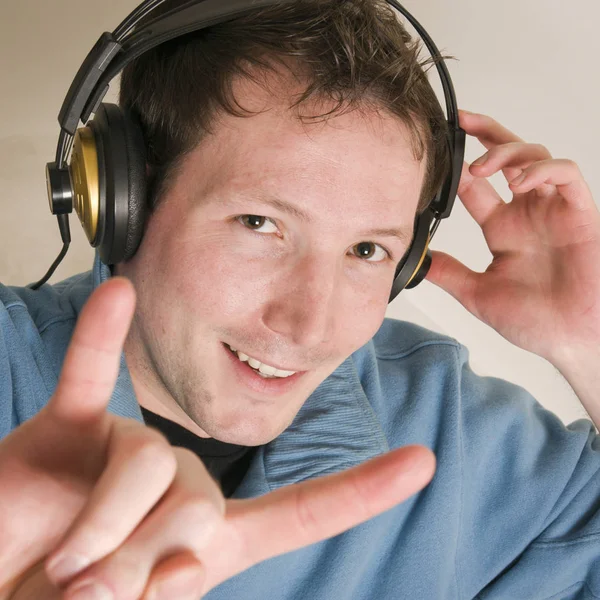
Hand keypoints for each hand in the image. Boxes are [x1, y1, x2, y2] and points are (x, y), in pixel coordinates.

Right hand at [1, 278, 435, 599]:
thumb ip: (152, 598)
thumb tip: (158, 567)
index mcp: (207, 536)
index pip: (300, 511)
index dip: (360, 491)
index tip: (422, 461)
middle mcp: (176, 483)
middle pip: (206, 502)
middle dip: (146, 558)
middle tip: (92, 590)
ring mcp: (121, 448)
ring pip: (152, 465)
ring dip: (104, 531)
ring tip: (63, 563)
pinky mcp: (67, 427)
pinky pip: (88, 373)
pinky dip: (100, 339)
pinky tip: (118, 295)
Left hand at [426, 110, 599, 364]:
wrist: (571, 339)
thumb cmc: (535, 321)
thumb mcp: (478, 294)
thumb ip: (450, 273)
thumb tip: (419, 258)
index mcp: (502, 230)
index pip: (475, 187)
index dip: (458, 168)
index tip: (436, 155)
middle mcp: (526, 214)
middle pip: (507, 157)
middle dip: (486, 133)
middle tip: (460, 120)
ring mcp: (552, 211)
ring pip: (535, 157)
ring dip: (508, 152)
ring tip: (484, 167)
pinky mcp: (580, 213)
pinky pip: (566, 175)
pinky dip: (544, 169)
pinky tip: (520, 181)